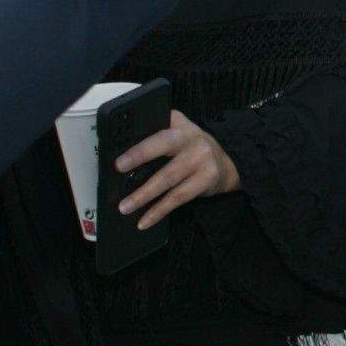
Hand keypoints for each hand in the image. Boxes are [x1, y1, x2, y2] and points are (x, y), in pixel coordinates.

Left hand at [115, 108, 239, 228]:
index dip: (139, 140)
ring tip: (125, 207)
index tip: (120, 157)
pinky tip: (145, 221)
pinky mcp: (206, 179)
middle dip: (140, 155)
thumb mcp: (179, 134)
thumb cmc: (192, 149)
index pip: (157, 128)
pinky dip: (159, 211)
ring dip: (144, 194)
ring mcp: (201, 158)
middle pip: (164, 144)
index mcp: (179, 124)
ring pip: (168, 177)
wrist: (227, 164)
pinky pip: (178, 197)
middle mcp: (191, 137)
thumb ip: (157, 138)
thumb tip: (123, 162)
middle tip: (119, 168)